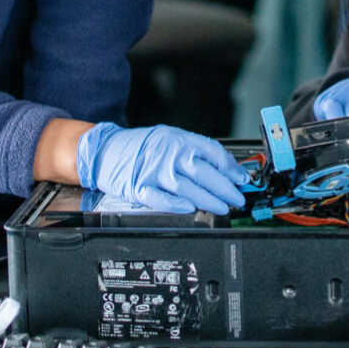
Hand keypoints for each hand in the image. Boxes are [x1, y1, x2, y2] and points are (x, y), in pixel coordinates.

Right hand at [75, 122, 247, 214]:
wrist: (106, 150)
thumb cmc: (141, 146)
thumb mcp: (170, 138)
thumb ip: (194, 151)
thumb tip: (224, 167)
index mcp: (178, 140)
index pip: (212, 152)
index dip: (230, 167)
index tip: (242, 179)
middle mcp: (168, 154)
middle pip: (203, 172)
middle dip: (225, 188)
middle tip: (237, 199)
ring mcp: (154, 171)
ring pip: (186, 187)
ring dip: (208, 199)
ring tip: (223, 208)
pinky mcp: (139, 187)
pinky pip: (160, 198)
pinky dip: (176, 204)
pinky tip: (190, 209)